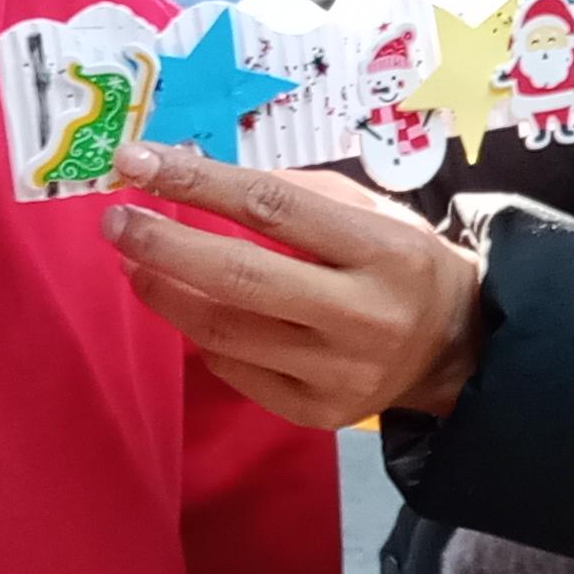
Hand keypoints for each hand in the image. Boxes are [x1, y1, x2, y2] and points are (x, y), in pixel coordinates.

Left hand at [102, 145, 487, 426]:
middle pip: (240, 278)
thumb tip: (199, 176)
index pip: (274, 209)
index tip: (138, 161)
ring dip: (165, 293)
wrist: (456, 348)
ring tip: (135, 264)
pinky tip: (190, 311)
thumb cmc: (403, 263)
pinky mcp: (317, 412)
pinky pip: (237, 372)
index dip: (198, 182)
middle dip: (163, 245)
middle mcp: (363, 316)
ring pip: (226, 332)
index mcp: (385, 251)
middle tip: (117, 220)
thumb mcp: (372, 211)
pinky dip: (203, 338)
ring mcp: (339, 373)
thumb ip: (298, 193)